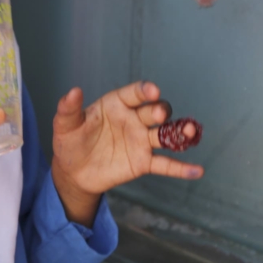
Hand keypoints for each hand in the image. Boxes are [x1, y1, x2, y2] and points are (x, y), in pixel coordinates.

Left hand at [51, 82, 203, 225]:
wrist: (73, 172)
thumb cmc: (70, 142)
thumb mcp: (64, 125)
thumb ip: (68, 108)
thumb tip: (73, 91)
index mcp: (116, 104)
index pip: (134, 93)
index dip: (144, 91)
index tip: (152, 90)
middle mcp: (133, 119)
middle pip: (154, 111)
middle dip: (160, 110)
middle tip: (161, 114)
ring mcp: (140, 140)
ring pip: (165, 134)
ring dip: (180, 132)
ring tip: (189, 133)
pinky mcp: (143, 162)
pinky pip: (165, 164)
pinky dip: (182, 168)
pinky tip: (197, 170)